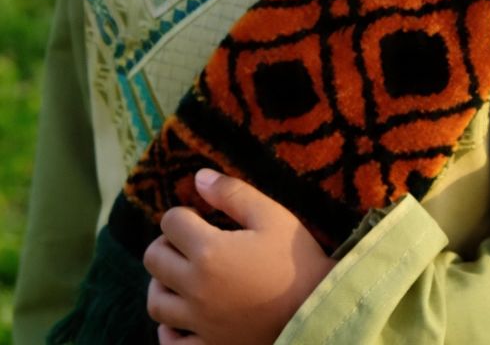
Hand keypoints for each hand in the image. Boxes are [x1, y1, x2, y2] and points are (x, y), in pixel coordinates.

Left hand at [144, 169, 334, 344]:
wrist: (319, 312)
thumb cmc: (297, 260)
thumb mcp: (271, 215)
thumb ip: (232, 193)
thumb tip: (198, 177)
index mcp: (209, 251)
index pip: (170, 223)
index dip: (184, 214)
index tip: (201, 217)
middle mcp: (195, 288)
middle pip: (154, 259)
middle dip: (167, 243)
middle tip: (189, 241)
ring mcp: (199, 323)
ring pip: (156, 302)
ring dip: (163, 283)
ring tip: (183, 275)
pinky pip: (171, 343)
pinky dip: (169, 329)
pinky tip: (183, 316)